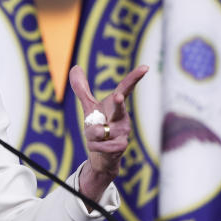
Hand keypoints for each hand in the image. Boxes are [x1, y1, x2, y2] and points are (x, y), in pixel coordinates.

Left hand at [68, 64, 147, 198]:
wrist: (101, 153)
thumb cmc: (99, 127)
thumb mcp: (89, 107)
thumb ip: (82, 88)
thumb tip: (75, 66)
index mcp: (116, 105)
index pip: (125, 89)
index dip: (134, 78)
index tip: (145, 67)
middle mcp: (123, 117)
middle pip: (119, 108)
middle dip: (118, 103)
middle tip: (117, 96)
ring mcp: (124, 132)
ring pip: (98, 130)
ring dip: (91, 134)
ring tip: (96, 137)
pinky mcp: (121, 146)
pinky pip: (98, 144)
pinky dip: (93, 145)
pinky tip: (98, 147)